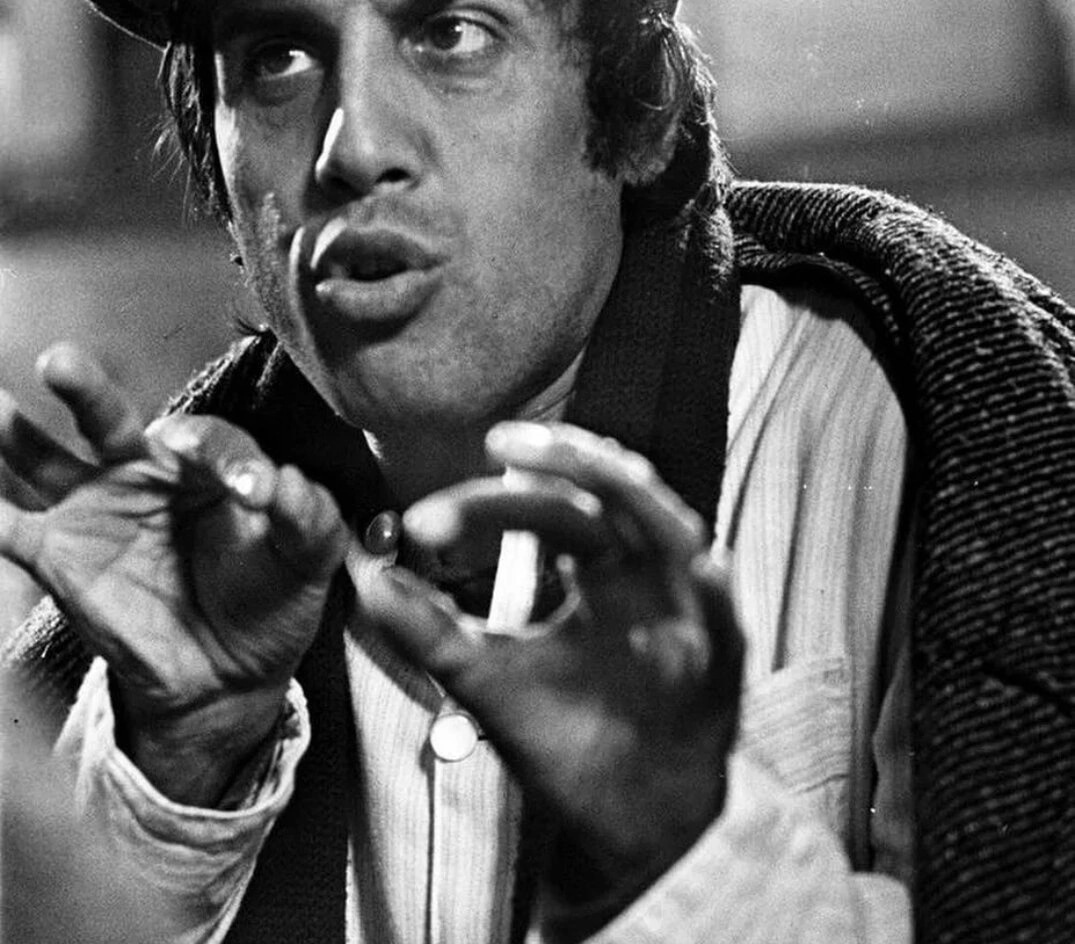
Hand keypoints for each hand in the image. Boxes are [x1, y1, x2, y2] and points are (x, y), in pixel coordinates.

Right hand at [0, 344, 350, 803]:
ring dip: (14, 434)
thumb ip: (306, 514)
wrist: (231, 671)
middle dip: (85, 390)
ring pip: (46, 462)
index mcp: (207, 462)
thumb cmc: (272, 594)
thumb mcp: (308, 554)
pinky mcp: (61, 558)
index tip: (253, 492)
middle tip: (60, 362)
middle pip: (110, 421)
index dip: (230, 459)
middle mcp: (144, 473)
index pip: (209, 440)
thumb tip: (281, 483)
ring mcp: (96, 511)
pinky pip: (13, 531)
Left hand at [363, 421, 743, 915]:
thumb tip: (368, 579)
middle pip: (614, 494)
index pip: (545, 510)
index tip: (418, 524)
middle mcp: (640, 575)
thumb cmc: (565, 738)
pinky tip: (701, 568)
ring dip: (638, 498)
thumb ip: (432, 631)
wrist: (625, 824)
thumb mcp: (486, 680)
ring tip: (598, 466)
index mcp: (594, 568)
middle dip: (567, 460)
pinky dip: (715, 595)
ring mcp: (683, 613)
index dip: (485, 506)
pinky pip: (728, 624)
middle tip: (505, 441)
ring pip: (675, 531)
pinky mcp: (719, 668)